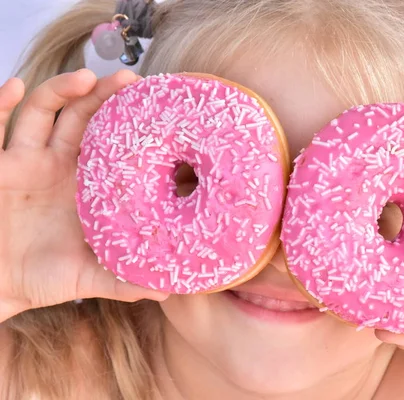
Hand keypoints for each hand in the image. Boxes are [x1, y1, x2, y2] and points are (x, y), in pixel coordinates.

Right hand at [0, 70, 167, 322]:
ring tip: (85, 78)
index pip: (111, 143)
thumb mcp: (87, 278)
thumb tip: (169, 289)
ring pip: (41, 113)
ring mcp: (24, 161)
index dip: (129, 123)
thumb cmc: (42, 278)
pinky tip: (13, 86)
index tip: (156, 107)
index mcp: (85, 184)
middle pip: (82, 117)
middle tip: (130, 80)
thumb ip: (123, 280)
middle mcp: (57, 165)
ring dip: (60, 91)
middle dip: (104, 96)